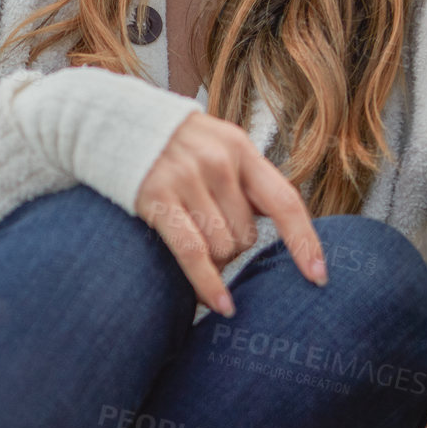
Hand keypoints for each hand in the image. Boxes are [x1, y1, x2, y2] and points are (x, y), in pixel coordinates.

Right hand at [135, 112, 326, 316]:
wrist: (107, 120)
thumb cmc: (168, 144)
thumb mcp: (213, 146)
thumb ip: (242, 180)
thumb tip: (275, 227)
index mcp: (239, 149)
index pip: (285, 202)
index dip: (305, 242)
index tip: (319, 276)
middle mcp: (218, 162)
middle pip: (246, 236)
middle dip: (232, 249)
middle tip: (206, 236)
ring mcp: (187, 179)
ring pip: (221, 248)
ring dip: (212, 260)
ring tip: (190, 239)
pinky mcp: (156, 198)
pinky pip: (193, 253)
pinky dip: (208, 284)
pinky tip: (219, 306)